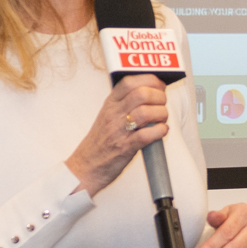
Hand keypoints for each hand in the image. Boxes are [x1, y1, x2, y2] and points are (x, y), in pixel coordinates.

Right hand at [67, 76, 171, 195]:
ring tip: (162, 119)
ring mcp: (119, 131)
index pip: (129, 81)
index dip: (149, 80)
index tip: (159, 86)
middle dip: (159, 96)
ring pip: (146, 112)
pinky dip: (160, 131)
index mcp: (110, 104)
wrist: (84, 167)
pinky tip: (161, 131)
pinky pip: (146, 135)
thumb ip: (125, 103)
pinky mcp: (125, 148)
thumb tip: (150, 92)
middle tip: (162, 104)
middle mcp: (113, 115)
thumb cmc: (99, 143)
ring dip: (161, 114)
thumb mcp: (108, 116)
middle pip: (141, 93)